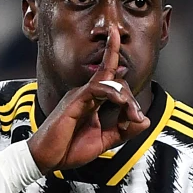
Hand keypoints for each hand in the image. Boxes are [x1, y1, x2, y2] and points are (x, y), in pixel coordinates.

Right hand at [28, 25, 150, 173]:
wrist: (46, 160)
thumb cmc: (69, 149)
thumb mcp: (104, 141)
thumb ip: (123, 130)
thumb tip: (146, 120)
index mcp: (90, 100)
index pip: (107, 74)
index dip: (112, 53)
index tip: (116, 33)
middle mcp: (85, 94)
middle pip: (115, 81)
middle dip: (131, 99)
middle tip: (137, 120)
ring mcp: (79, 96)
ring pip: (110, 82)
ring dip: (127, 99)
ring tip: (134, 117)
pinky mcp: (74, 101)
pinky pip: (98, 88)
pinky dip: (114, 94)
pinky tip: (122, 104)